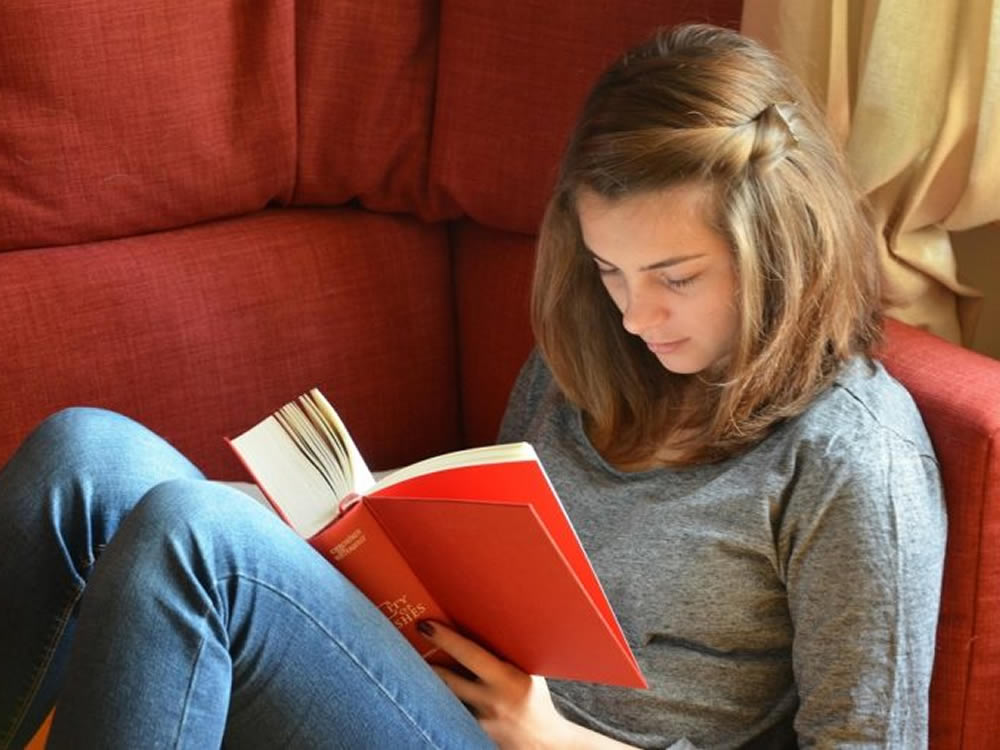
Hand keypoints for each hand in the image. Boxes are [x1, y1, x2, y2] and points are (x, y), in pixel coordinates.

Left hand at [417, 620, 573, 748]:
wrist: (543, 743)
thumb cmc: (536, 700)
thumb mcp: (529, 672)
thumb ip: (508, 655)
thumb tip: (484, 624)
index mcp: (508, 678)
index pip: (470, 654)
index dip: (445, 639)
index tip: (425, 625)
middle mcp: (491, 701)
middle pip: (447, 679)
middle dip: (425, 661)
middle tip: (404, 642)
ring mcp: (480, 721)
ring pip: (444, 699)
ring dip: (428, 684)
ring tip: (409, 668)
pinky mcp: (473, 735)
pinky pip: (451, 715)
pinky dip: (440, 704)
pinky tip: (426, 696)